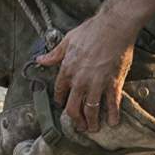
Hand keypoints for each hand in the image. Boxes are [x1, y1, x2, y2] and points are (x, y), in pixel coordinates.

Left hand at [36, 13, 136, 131]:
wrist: (114, 26)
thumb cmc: (92, 30)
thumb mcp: (68, 40)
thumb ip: (55, 54)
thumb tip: (40, 60)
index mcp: (67, 70)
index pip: (60, 92)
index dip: (61, 101)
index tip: (64, 105)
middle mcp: (80, 81)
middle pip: (73, 108)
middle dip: (75, 120)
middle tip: (79, 126)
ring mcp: (97, 84)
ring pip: (91, 110)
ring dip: (91, 122)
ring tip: (93, 128)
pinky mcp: (113, 83)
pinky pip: (112, 103)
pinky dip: (113, 114)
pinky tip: (113, 122)